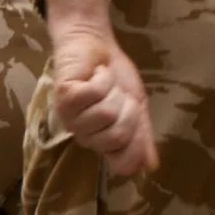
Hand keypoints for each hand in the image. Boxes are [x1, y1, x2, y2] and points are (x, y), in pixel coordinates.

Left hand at [51, 19, 157, 175]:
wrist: (98, 46)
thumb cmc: (116, 78)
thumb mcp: (137, 109)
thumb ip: (143, 137)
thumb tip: (150, 168)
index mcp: (102, 143)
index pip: (124, 163)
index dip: (136, 137)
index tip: (131, 114)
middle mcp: (84, 136)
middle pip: (118, 136)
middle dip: (126, 109)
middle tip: (116, 95)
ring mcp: (71, 118)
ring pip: (106, 114)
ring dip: (112, 91)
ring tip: (103, 83)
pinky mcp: (64, 98)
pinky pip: (94, 94)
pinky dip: (102, 78)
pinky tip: (93, 74)